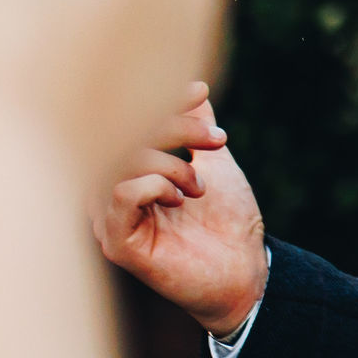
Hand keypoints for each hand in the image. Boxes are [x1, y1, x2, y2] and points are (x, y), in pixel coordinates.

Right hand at [96, 84, 266, 334]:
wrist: (248, 269)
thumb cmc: (228, 222)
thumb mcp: (214, 164)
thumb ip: (196, 128)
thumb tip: (195, 88)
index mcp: (127, 171)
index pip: (127, 122)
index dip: (160, 100)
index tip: (200, 91)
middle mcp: (109, 193)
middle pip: (120, 136)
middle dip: (174, 128)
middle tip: (216, 140)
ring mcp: (109, 218)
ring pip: (119, 162)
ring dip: (169, 163)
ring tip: (198, 186)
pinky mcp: (118, 243)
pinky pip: (120, 195)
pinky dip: (153, 185)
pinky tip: (178, 198)